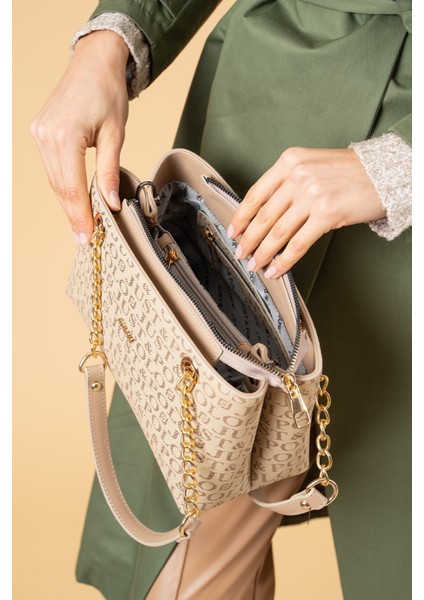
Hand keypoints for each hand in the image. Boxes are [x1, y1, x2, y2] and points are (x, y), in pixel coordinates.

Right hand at [31, 30, 129, 244]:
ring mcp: (39, 133)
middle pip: (60, 188)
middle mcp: (45, 136)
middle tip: (85, 240)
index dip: (80, 217)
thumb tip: (112, 205)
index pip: (72, 188)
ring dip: (67, 203)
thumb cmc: (108, 94)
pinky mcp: (40, 131)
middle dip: (73, 215)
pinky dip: (63, 186)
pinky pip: (52, 167)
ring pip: (54, 180)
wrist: (94, 63)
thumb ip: (110, 172)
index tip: (88, 238)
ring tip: (81, 226)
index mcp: (65, 137)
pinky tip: (74, 200)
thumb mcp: (115, 135)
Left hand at [227, 147, 384, 277]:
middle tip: (241, 254)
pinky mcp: (327, 214)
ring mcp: (312, 195)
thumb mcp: (310, 165)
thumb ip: (286, 182)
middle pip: (263, 216)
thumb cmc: (347, 172)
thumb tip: (262, 213)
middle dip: (248, 240)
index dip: (241, 216)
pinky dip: (284, 260)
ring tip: (255, 265)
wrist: (383, 173)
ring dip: (263, 253)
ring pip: (277, 232)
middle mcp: (297, 176)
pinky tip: (276, 269)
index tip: (233, 231)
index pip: (255, 194)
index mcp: (289, 162)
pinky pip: (298, 244)